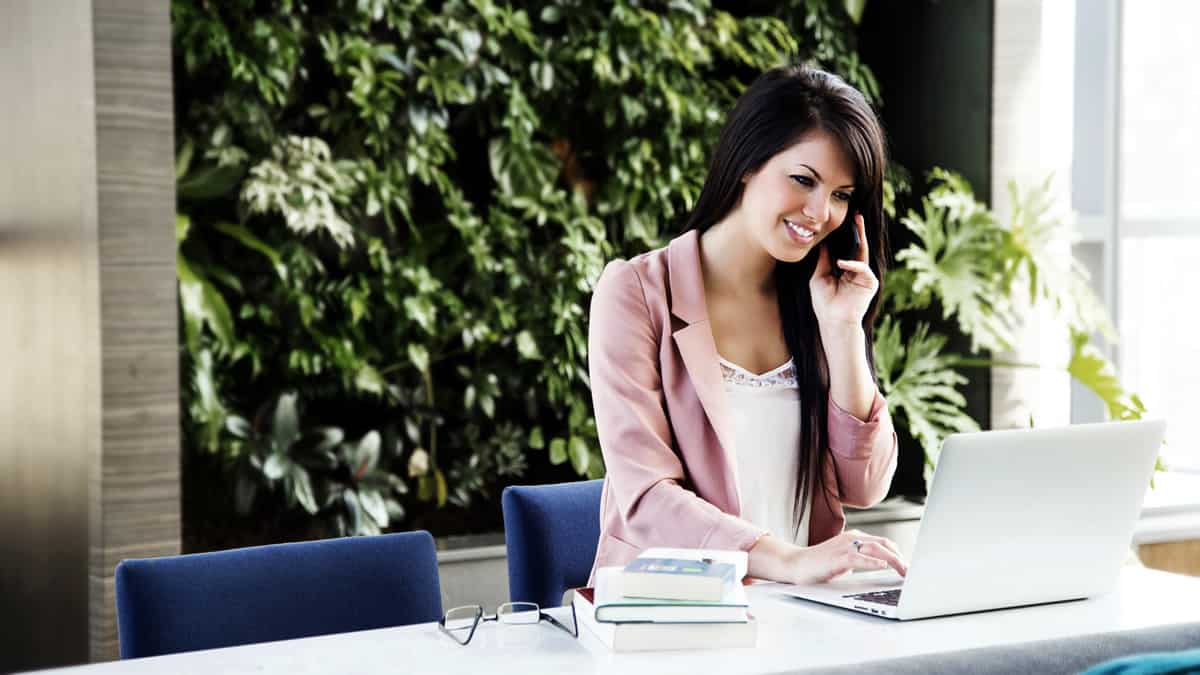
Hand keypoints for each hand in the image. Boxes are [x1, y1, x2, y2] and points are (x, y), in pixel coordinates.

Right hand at [787, 530, 907, 583]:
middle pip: (884, 544)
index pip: (883, 542)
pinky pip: (859, 557)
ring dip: (893, 560)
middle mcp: (852, 538)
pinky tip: (883, 565)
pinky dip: (873, 561)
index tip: (907, 566)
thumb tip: (878, 565)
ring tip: (903, 571)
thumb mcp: (844, 560)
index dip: (898, 553)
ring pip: (876, 549)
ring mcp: (845, 546)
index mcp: (854, 538)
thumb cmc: (819, 564)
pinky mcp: (838, 557)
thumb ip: (860, 559)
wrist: (796, 564)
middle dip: (900, 558)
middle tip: (910, 571)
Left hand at [810, 213, 877, 328]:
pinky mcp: (869, 283)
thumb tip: (823, 244)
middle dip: (858, 231)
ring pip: (863, 253)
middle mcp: (856, 271)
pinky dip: (852, 265)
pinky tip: (841, 263)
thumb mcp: (819, 277)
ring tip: (857, 223)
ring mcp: (864, 276)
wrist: (833, 321)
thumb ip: (823, 261)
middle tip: (857, 215)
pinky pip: (862, 269)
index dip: (846, 236)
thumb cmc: (824, 303)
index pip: (847, 249)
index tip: (843, 221)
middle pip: (858, 247)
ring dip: (860, 238)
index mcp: (845, 270)